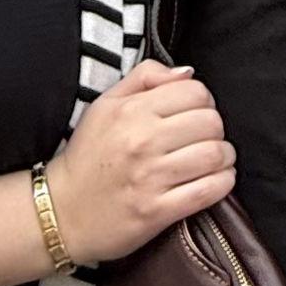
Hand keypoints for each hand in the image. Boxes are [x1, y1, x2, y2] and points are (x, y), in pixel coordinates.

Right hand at [45, 60, 234, 265]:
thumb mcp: (105, 104)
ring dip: (224, 156)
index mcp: (131, 111)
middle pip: (211, 122)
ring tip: (215, 159)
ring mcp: (150, 178)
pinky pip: (209, 190)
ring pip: (215, 155)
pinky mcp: (157, 212)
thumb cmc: (88, 155)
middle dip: (215, 129)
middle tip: (205, 137)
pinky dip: (223, 182)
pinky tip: (216, 179)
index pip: (195, 92)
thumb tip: (188, 73)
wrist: (62, 212)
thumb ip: (145, 77)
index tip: (196, 113)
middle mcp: (142, 141)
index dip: (204, 100)